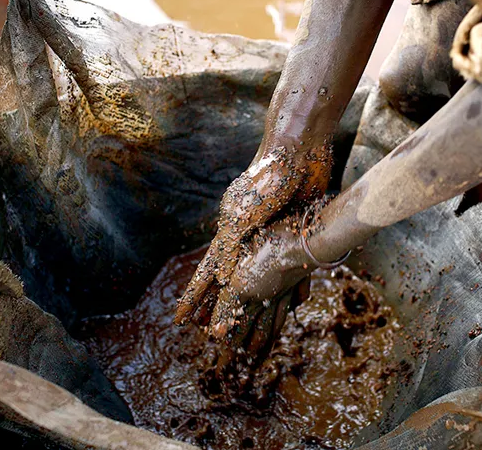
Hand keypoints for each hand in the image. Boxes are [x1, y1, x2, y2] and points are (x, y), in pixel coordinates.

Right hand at [174, 141, 331, 329]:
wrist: (301, 148)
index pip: (207, 271)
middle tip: (213, 333)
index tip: (180, 320)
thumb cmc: (270, 177)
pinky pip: (292, 261)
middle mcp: (248, 234)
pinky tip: (297, 299)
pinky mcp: (294, 226)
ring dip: (261, 299)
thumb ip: (234, 243)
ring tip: (255, 323)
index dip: (194, 297)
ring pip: (264, 274)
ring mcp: (271, 231)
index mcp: (231, 229)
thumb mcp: (247, 212)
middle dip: (222, 305)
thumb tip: (225, 277)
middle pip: (232, 278)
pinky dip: (295, 281)